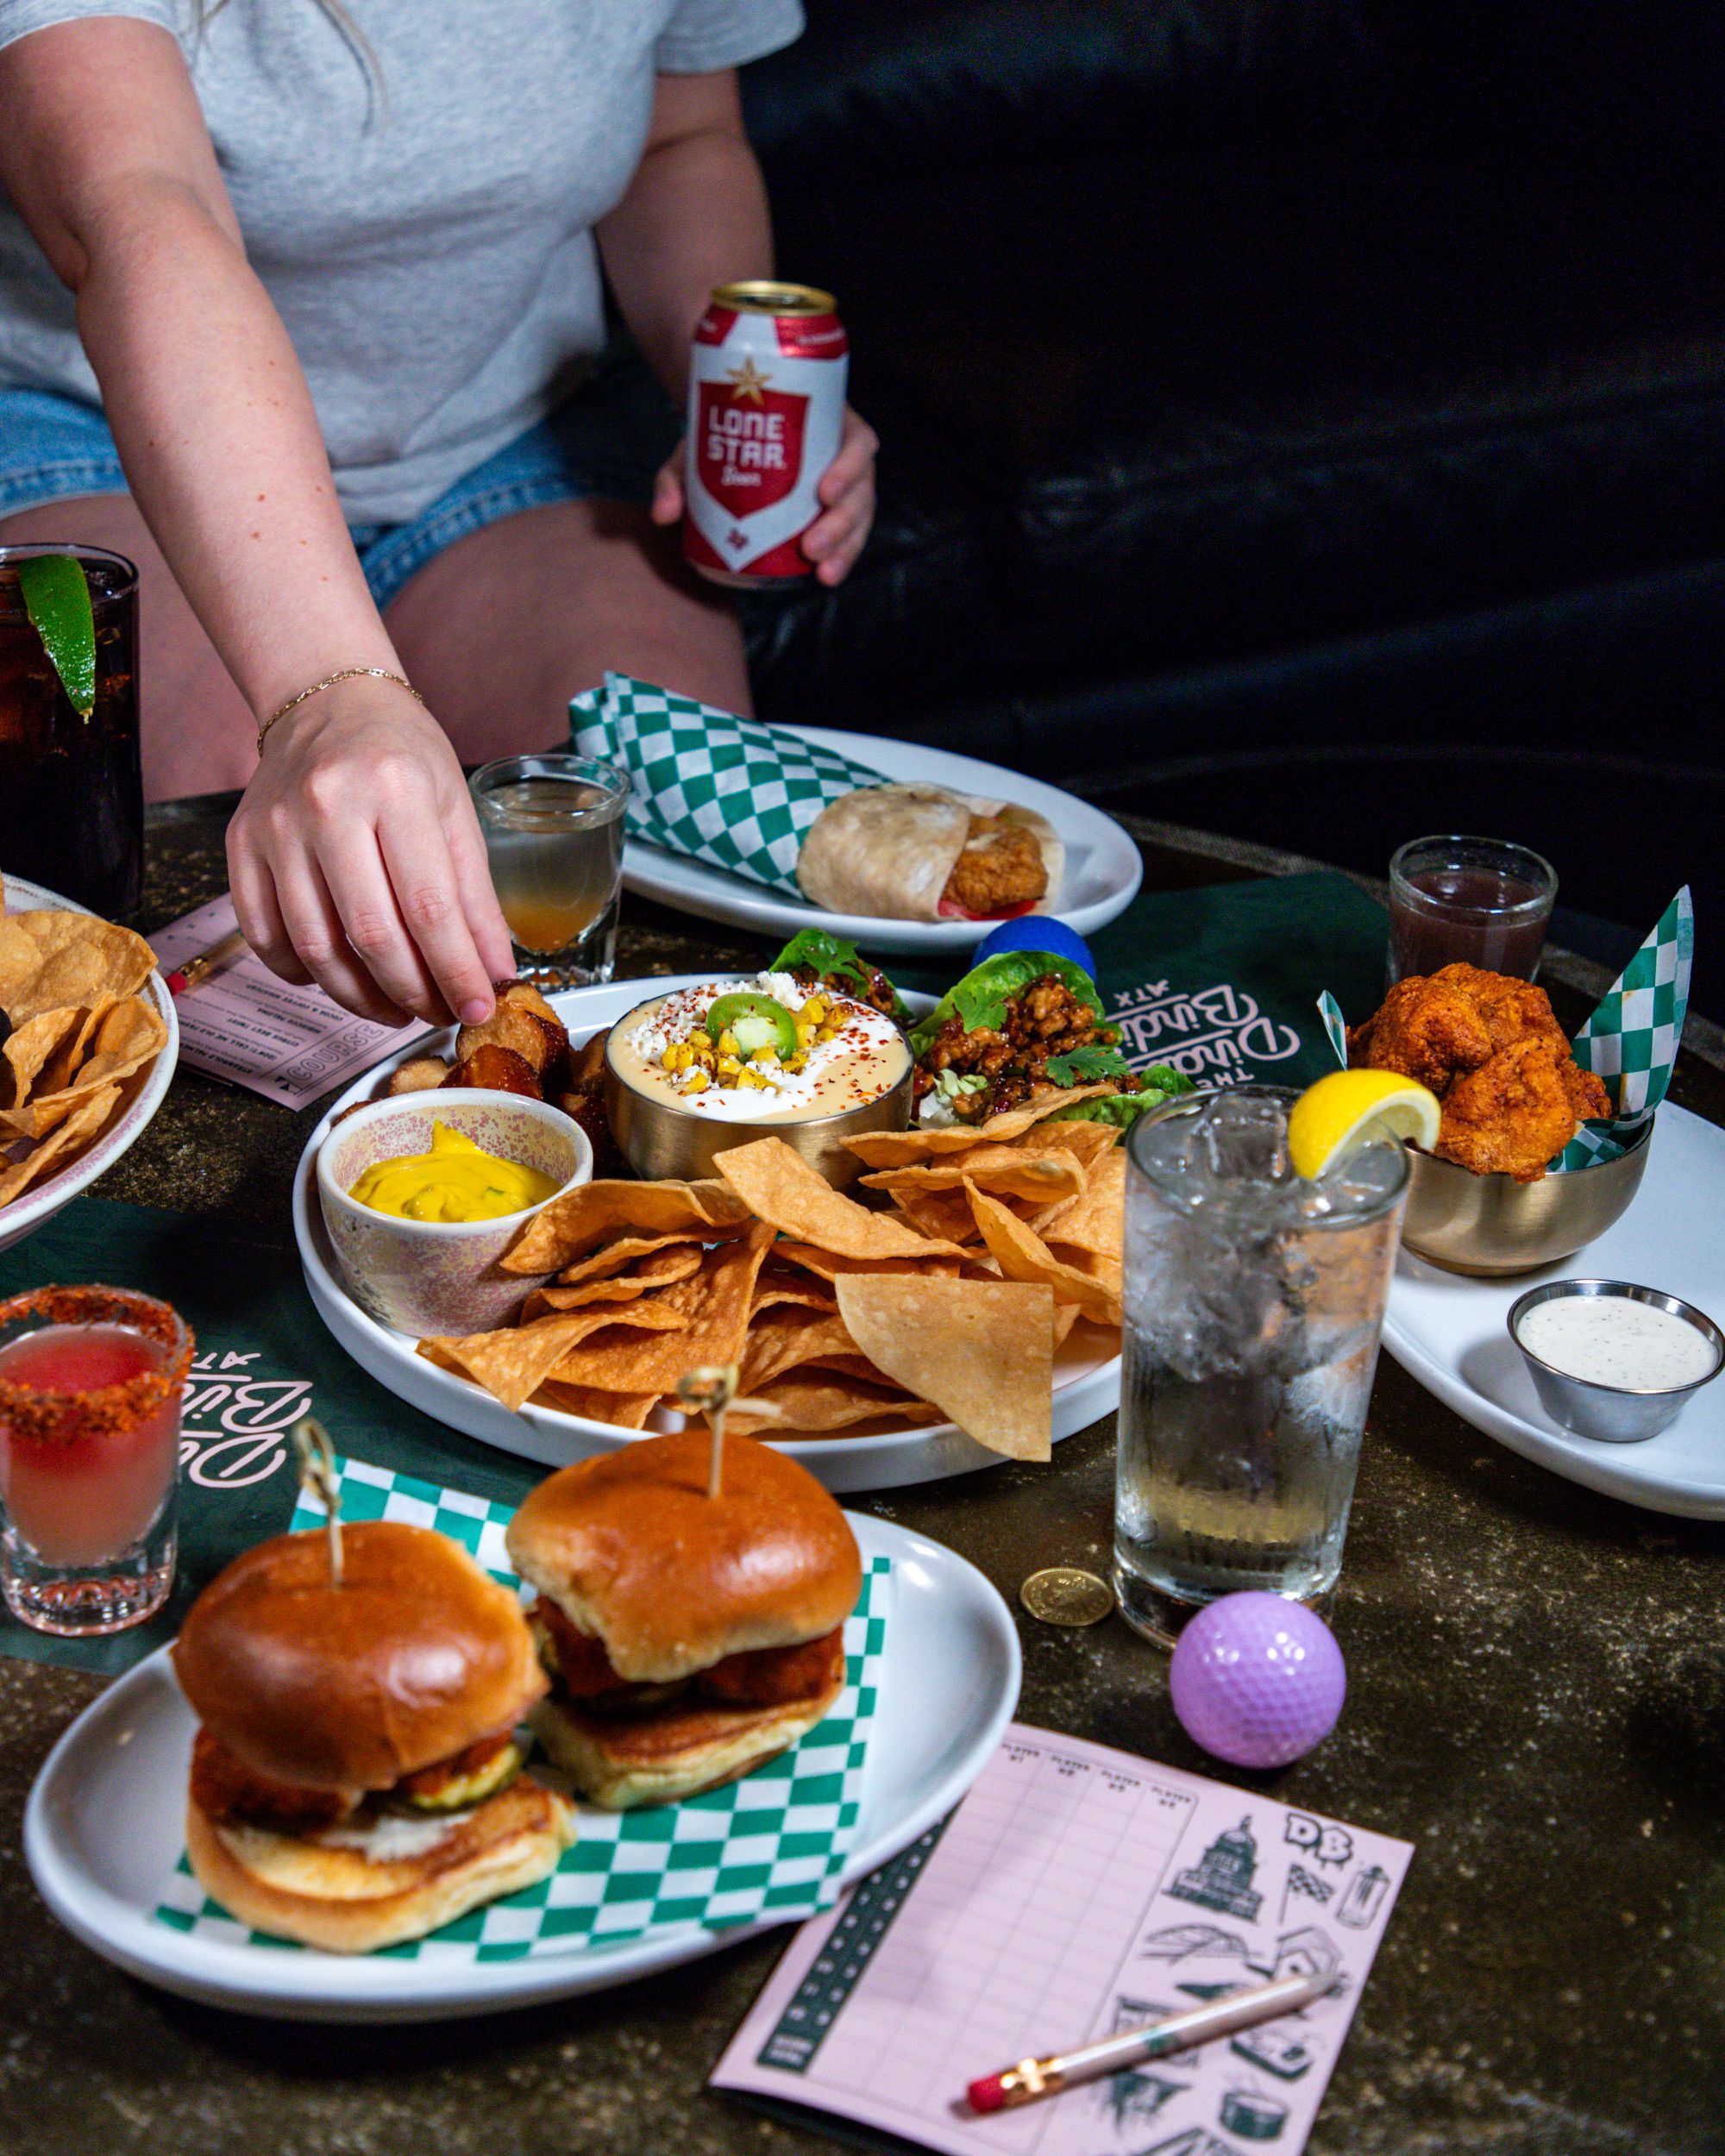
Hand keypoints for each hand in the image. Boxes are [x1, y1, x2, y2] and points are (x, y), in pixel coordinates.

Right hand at [227, 679, 515, 1027]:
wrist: (328, 702)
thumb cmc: (400, 753)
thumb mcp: (455, 809)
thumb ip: (475, 897)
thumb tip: (494, 973)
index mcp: (396, 789)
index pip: (430, 908)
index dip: (456, 972)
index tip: (478, 1008)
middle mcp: (328, 806)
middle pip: (371, 935)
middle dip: (413, 992)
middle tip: (438, 1014)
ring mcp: (276, 828)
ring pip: (316, 947)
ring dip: (361, 997)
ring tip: (396, 1008)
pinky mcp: (241, 846)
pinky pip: (266, 937)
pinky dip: (305, 974)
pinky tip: (340, 978)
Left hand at [650, 404, 878, 586]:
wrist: (731, 430)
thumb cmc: (723, 430)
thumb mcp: (699, 445)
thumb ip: (677, 476)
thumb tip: (663, 514)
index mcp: (826, 420)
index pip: (855, 441)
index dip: (848, 467)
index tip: (822, 492)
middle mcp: (841, 451)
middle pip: (862, 488)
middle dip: (843, 522)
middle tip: (811, 547)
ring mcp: (842, 482)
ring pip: (859, 515)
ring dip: (846, 546)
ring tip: (822, 572)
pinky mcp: (834, 508)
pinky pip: (849, 532)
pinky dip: (840, 555)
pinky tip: (825, 576)